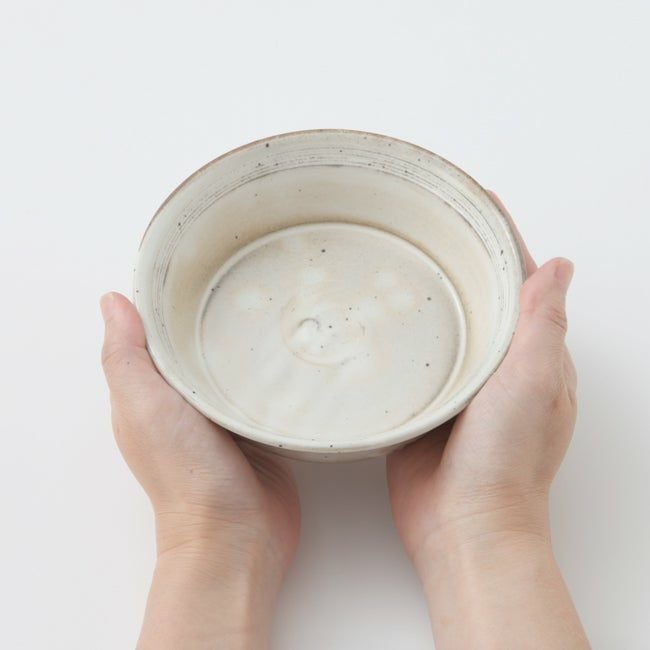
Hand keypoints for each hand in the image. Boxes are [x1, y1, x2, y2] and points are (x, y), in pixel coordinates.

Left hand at [101, 293, 299, 649]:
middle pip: (205, 340)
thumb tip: (112, 299)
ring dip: (254, 336)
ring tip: (283, 294)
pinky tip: (299, 342)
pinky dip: (278, 365)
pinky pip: (270, 385)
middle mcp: (191, 395)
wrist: (237, 535)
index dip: (175, 295)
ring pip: (240, 360)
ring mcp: (230, 409)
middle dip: (223, 307)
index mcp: (156, 388)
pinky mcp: (264, 423)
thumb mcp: (145, 408)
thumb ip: (126, 357)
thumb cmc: (186, 473)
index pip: (163, 328)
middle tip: (254, 268)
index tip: (199, 258)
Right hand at [387, 192, 588, 648]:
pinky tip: (376, 316)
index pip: (517, 279)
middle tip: (423, 219)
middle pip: (477, 294)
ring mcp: (457, 382)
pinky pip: (411, 358)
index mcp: (530, 354)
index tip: (473, 200)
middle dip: (456, 255)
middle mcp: (495, 363)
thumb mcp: (534, 381)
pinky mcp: (424, 400)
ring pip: (441, 323)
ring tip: (395, 254)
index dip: (499, 237)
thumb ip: (543, 322)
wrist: (463, 525)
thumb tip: (560, 265)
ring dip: (424, 291)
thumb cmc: (507, 461)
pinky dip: (399, 334)